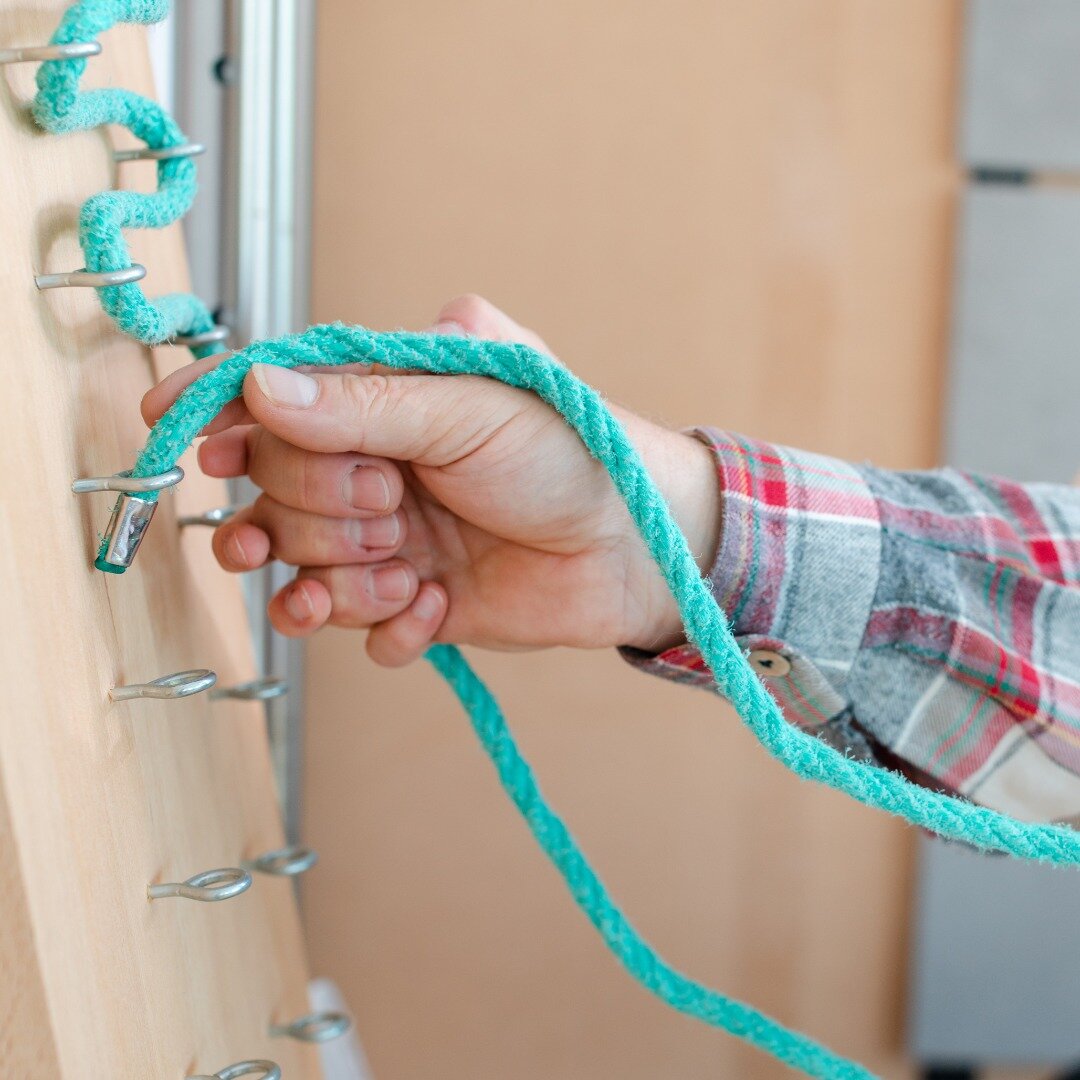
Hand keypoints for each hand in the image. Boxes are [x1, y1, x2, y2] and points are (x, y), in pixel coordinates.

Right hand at [143, 296, 721, 665]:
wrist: (640, 546)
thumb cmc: (574, 451)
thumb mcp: (469, 405)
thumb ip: (361, 402)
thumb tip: (257, 387)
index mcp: (384, 402)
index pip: (273, 402)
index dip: (220, 416)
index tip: (174, 430)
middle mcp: (375, 467)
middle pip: (273, 494)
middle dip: (321, 511)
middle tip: (389, 505)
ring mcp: (390, 537)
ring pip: (299, 569)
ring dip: (346, 576)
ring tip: (410, 569)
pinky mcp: (413, 601)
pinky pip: (352, 630)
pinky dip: (386, 628)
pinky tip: (434, 610)